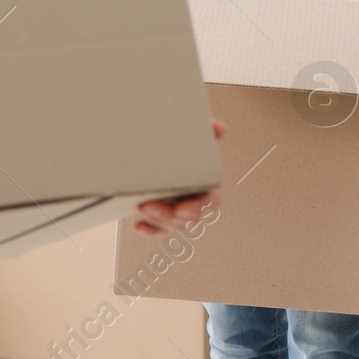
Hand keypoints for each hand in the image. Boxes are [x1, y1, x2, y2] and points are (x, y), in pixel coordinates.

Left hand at [134, 118, 224, 235]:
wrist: (154, 145)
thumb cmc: (178, 141)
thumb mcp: (192, 133)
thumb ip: (206, 130)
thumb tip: (219, 127)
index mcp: (207, 182)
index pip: (210, 201)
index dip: (198, 208)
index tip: (181, 209)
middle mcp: (194, 198)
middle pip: (189, 218)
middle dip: (169, 216)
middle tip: (150, 205)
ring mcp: (177, 208)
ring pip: (173, 225)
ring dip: (157, 221)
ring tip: (141, 208)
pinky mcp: (161, 214)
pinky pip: (158, 229)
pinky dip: (150, 230)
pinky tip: (139, 227)